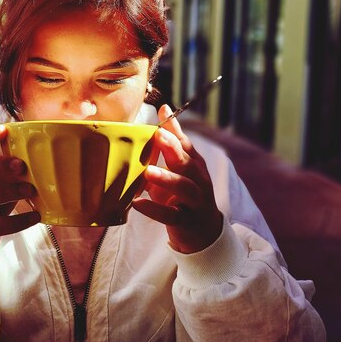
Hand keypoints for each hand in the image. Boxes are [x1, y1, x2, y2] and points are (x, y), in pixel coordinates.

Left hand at [132, 105, 222, 253]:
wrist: (203, 232)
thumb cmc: (184, 193)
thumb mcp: (179, 167)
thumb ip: (171, 141)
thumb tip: (163, 109)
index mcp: (194, 164)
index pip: (186, 143)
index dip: (175, 129)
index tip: (163, 112)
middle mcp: (198, 180)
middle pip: (188, 162)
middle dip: (173, 148)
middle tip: (158, 136)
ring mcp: (194, 201)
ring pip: (184, 187)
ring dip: (167, 178)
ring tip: (148, 172)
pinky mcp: (185, 221)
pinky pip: (170, 215)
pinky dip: (154, 209)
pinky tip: (138, 203)